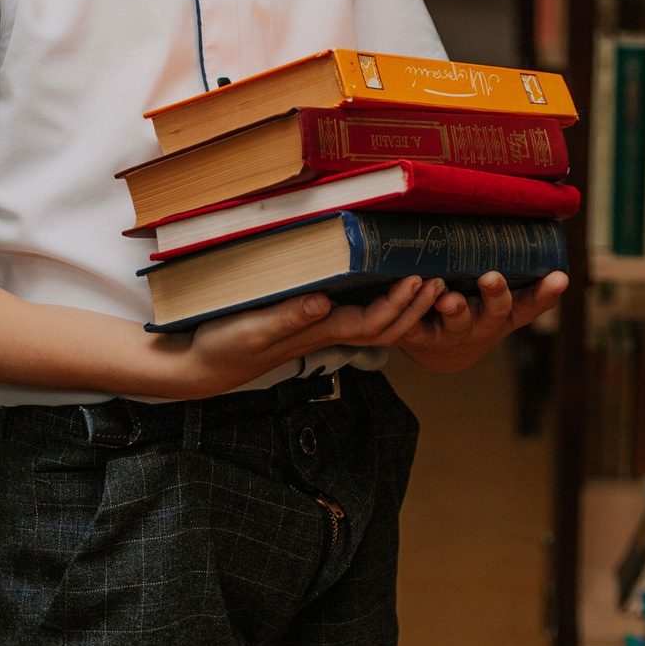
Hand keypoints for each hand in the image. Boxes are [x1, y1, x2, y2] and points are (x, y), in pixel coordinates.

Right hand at [150, 277, 442, 399]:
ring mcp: (319, 331)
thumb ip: (287, 317)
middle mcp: (325, 333)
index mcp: (318, 332)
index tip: (419, 279)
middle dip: (415, 307)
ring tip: (426, 283)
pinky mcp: (309, 325)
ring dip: (403, 306)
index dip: (398, 303)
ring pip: (374, 324)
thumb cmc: (224, 345)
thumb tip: (324, 302)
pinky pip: (355, 317)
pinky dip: (379, 303)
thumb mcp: (251, 329)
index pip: (371, 323)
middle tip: (441, 278)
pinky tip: (385, 285)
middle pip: (384, 327)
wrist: (203, 367)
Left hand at [397, 271, 567, 373]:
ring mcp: (454, 333)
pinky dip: (413, 310)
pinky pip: (416, 327)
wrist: (439, 352)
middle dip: (495, 294)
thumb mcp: (495, 294)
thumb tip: (526, 211)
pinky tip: (411, 292)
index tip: (560, 278)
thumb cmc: (474, 308)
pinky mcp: (421, 338)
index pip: (532, 303)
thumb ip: (507, 264)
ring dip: (455, 309)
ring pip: (458, 322)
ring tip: (448, 298)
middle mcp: (484, 324)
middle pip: (496, 311)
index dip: (546, 293)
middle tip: (491, 278)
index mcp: (506, 312)